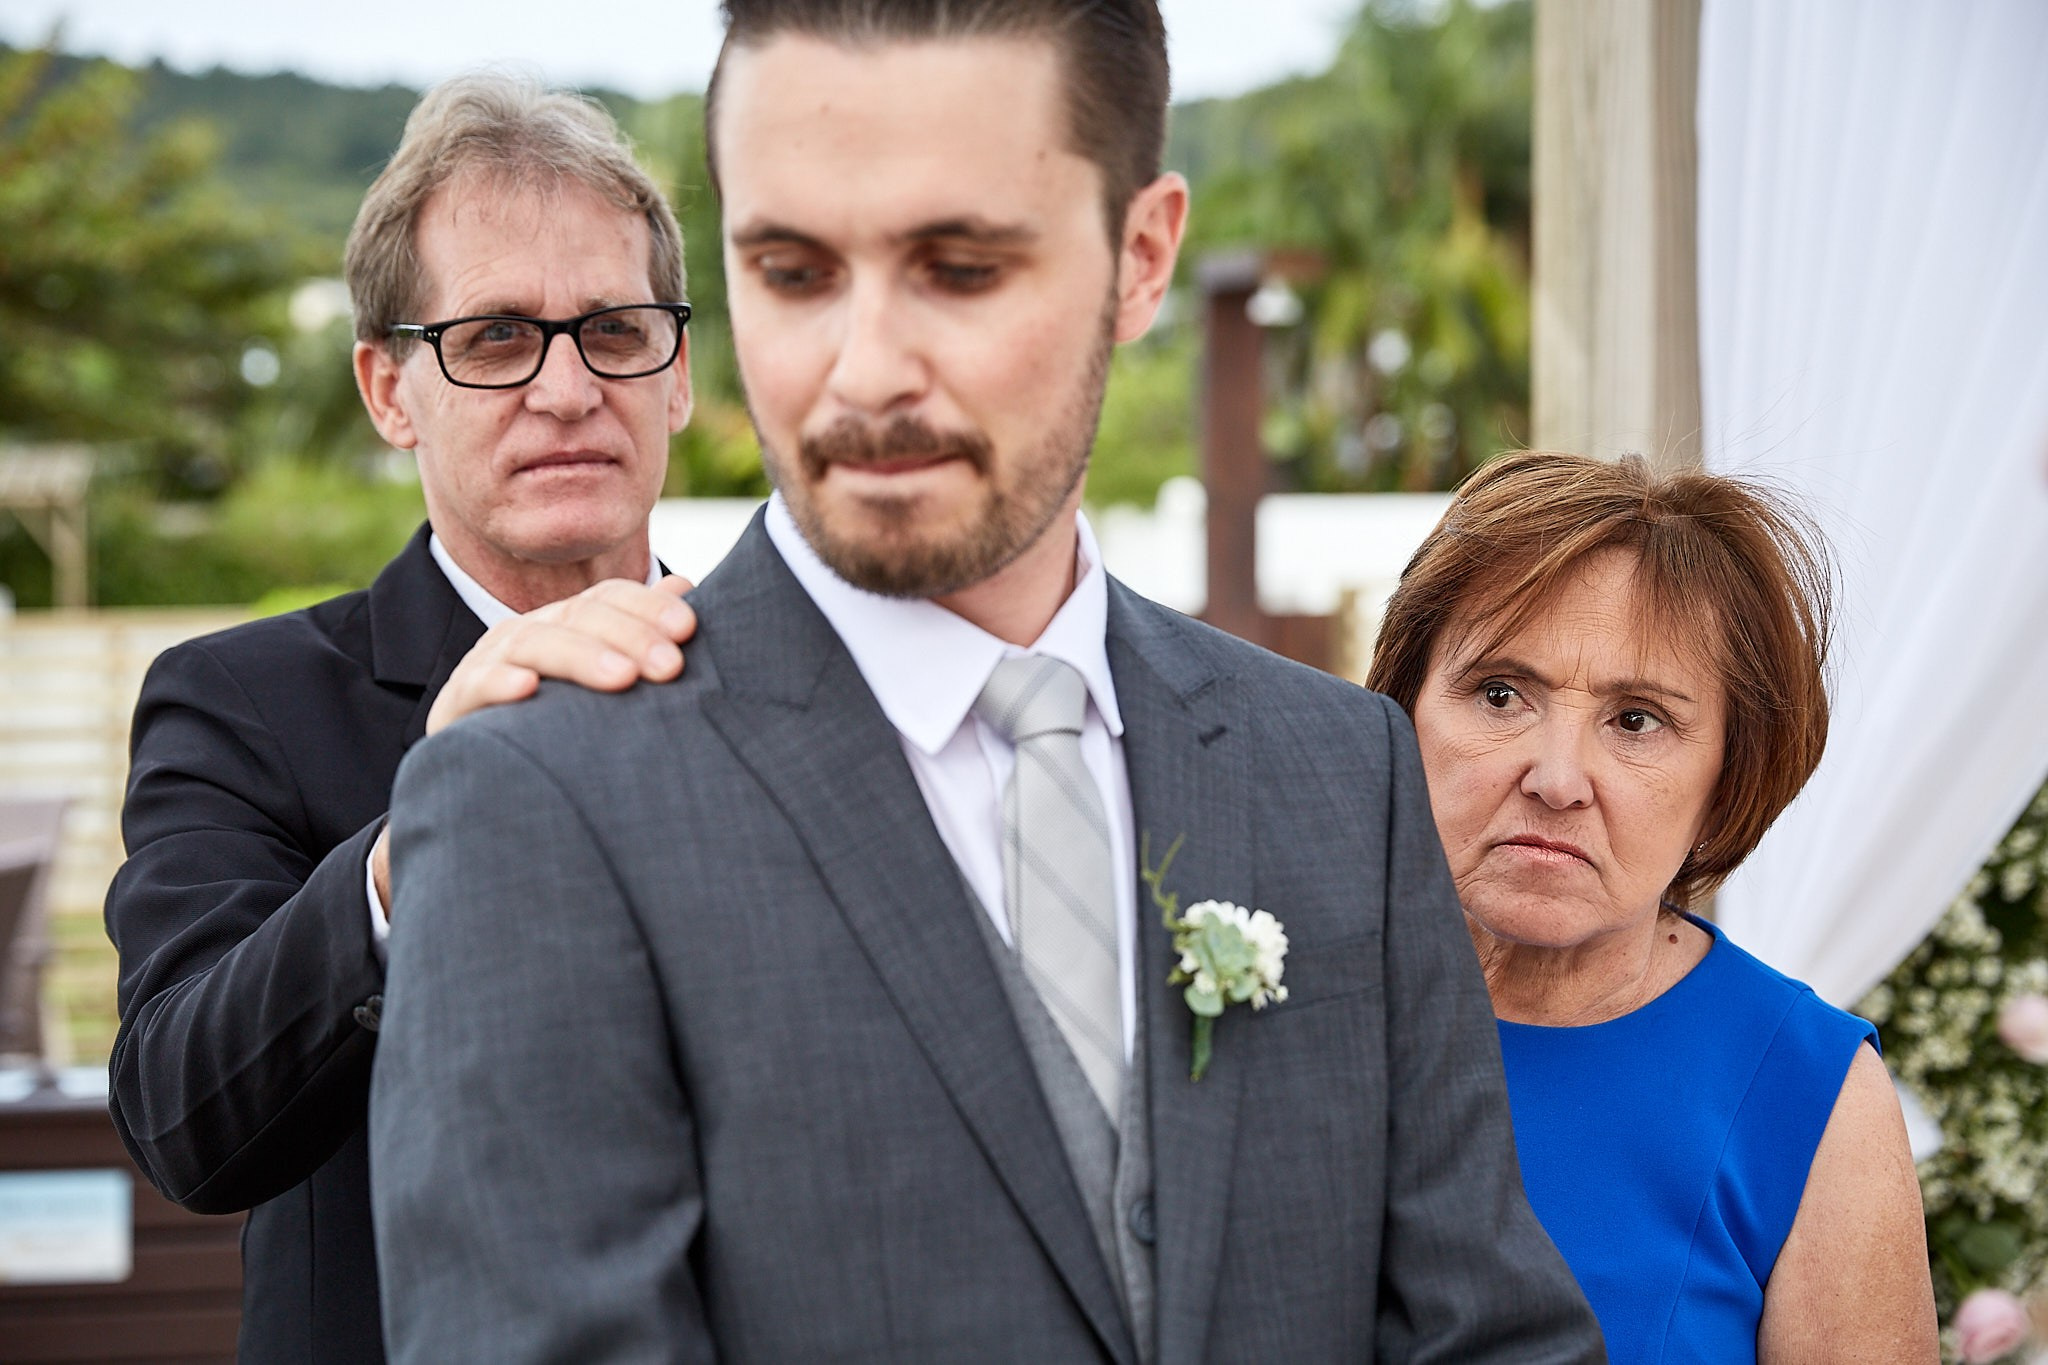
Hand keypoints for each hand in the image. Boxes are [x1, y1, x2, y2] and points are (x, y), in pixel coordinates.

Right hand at [426, 575, 696, 736]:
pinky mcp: (458, 701)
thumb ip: (641, 635)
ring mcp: (491, 662)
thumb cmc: (563, 721)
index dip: (648, 607)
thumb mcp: (606, 678)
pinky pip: (477, 685)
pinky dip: (499, 684)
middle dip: (629, 636)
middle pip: (579, 616)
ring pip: (534, 644)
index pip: (610, 598)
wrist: (494, 782)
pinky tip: (527, 689)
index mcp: (569, 623)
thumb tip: (685, 588)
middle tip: (670, 665)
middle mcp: (530, 632)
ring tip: (621, 677)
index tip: (688, 628)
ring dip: (579, 657)